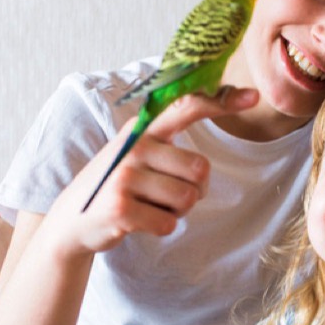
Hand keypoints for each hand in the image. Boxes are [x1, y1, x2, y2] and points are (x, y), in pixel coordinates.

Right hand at [40, 87, 259, 257]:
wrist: (72, 220)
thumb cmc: (119, 185)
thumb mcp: (136, 153)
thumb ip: (168, 138)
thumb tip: (213, 109)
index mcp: (143, 131)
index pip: (186, 107)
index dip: (220, 102)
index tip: (252, 97)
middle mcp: (134, 148)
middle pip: (200, 169)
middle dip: (195, 189)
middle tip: (168, 194)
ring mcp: (125, 177)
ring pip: (187, 198)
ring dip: (177, 211)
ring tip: (150, 205)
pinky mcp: (121, 208)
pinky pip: (169, 223)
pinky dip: (162, 228)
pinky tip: (139, 221)